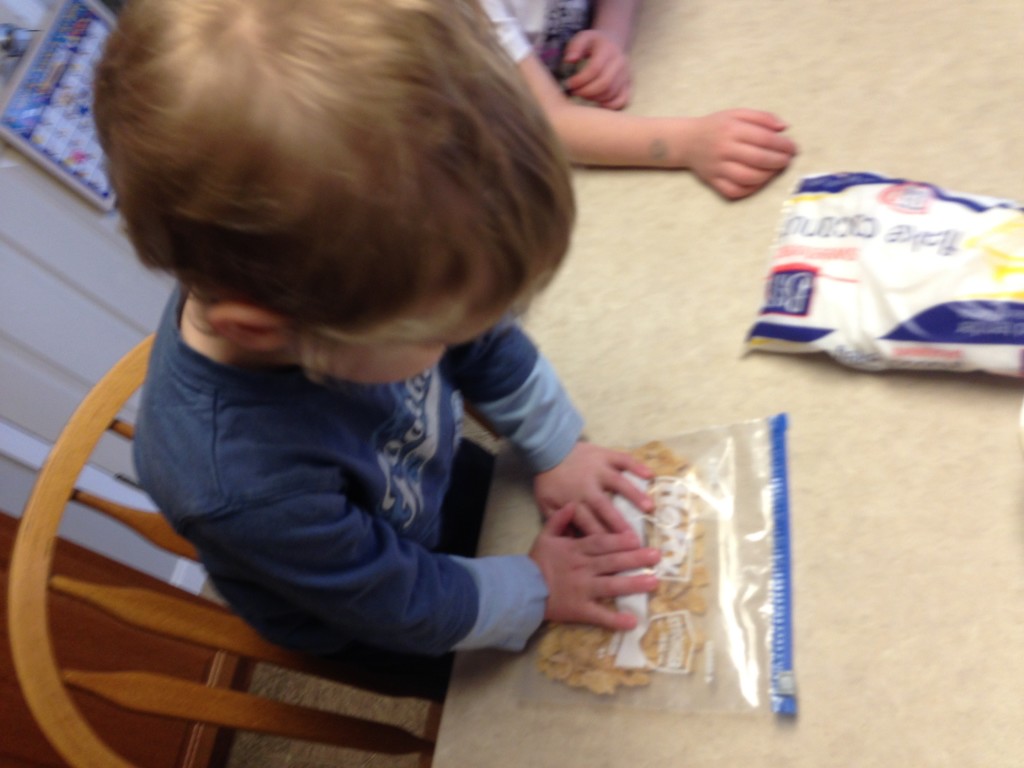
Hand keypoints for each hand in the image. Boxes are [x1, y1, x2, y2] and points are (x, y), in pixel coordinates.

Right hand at [530, 505, 660, 629]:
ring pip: (612, 586)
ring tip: (654, 582)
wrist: (522, 590)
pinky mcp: (580, 609)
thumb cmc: (536, 562)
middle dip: (636, 558)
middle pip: (613, 561)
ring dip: (634, 584)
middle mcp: (583, 568)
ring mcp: (583, 590)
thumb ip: (559, 520)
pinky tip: (632, 622)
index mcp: (576, 550)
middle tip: (657, 556)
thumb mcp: (545, 536)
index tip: (638, 538)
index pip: (601, 543)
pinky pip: (600, 615)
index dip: (620, 540)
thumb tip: (573, 504)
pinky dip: (615, 620)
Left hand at [534, 441, 653, 534]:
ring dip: (633, 495)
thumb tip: (574, 541)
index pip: (590, 524)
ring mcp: (598, 469)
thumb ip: (558, 522)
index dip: (604, 539)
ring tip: (649, 507)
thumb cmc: (550, 480)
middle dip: (620, 524)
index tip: (619, 553)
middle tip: (637, 540)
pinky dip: (636, 466)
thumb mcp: (546, 504)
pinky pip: (623, 459)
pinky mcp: (605, 454)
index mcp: (573, 501)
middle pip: (605, 508)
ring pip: (618, 483)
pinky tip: (650, 475)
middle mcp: (588, 486)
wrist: (549, 449)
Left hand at [562, 30, 632, 109]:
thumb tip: (569, 60)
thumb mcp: (583, 38)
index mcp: (608, 50)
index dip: (580, 80)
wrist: (614, 43)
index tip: (570, 84)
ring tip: (584, 95)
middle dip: (586, 92)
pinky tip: (598, 103)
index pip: (595, 69)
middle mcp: (620, 62)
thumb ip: (575, 47)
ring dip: (594, 99)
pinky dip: (609, 106)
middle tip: (575, 92)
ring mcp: (627, 75)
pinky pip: (622, 101)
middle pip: (604, 84)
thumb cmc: (594, 44)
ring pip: (611, 94)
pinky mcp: (629, 85)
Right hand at [681, 109, 796, 199]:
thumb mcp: (737, 113)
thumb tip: (784, 128)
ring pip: (748, 178)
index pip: (765, 139)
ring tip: (774, 170)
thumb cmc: (716, 126)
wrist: (687, 141)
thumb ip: (762, 118)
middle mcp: (724, 149)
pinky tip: (759, 181)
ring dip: (768, 176)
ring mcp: (718, 168)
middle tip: (787, 160)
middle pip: (759, 159)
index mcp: (732, 129)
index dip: (783, 145)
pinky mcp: (713, 181)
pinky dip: (750, 189)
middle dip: (779, 161)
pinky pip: (734, 191)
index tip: (793, 148)